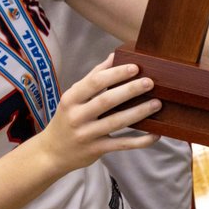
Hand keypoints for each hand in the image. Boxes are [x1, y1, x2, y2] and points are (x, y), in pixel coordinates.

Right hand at [38, 55, 160, 173]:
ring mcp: (86, 135)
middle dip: (130, 90)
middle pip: (106, 101)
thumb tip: (113, 56)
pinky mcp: (96, 150)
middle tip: (150, 82)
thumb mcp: (73, 97)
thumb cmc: (67, 118)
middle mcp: (77, 116)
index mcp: (71, 99)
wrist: (52, 152)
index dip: (116, 74)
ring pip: (116, 122)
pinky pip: (122, 144)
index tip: (135, 67)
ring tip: (157, 103)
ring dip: (139, 112)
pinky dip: (140, 141)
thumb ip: (93, 77)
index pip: (94, 82)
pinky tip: (155, 134)